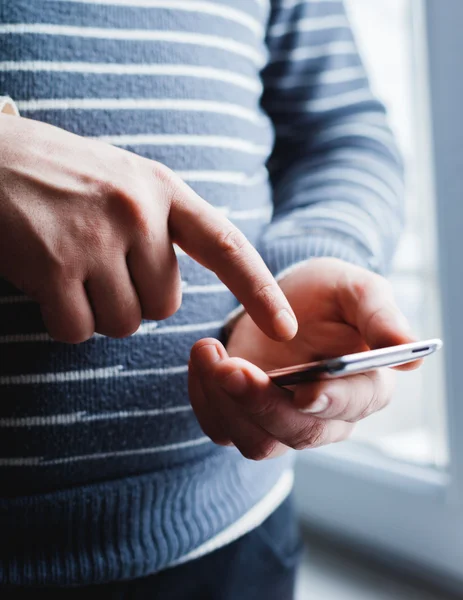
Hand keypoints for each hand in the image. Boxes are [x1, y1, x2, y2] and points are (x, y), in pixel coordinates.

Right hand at [0, 113, 296, 342]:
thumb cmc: (60, 175)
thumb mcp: (124, 181)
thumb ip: (162, 224)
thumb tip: (178, 285)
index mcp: (161, 189)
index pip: (226, 245)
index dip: (260, 290)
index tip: (285, 327)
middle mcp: (137, 211)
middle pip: (165, 304)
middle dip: (135, 300)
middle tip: (98, 265)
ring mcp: (95, 237)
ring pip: (123, 323)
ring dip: (98, 311)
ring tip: (70, 268)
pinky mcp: (52, 265)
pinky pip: (77, 330)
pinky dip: (63, 321)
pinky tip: (45, 285)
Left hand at [189, 258, 419, 459]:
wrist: (281, 298)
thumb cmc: (326, 294)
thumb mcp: (355, 289)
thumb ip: (379, 314)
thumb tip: (408, 350)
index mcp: (365, 384)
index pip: (354, 405)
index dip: (331, 401)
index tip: (305, 390)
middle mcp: (326, 415)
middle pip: (299, 433)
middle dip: (262, 403)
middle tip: (231, 366)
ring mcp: (283, 421)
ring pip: (257, 441)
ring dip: (227, 404)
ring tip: (208, 352)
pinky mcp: (246, 418)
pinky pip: (222, 429)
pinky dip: (205, 400)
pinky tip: (203, 360)